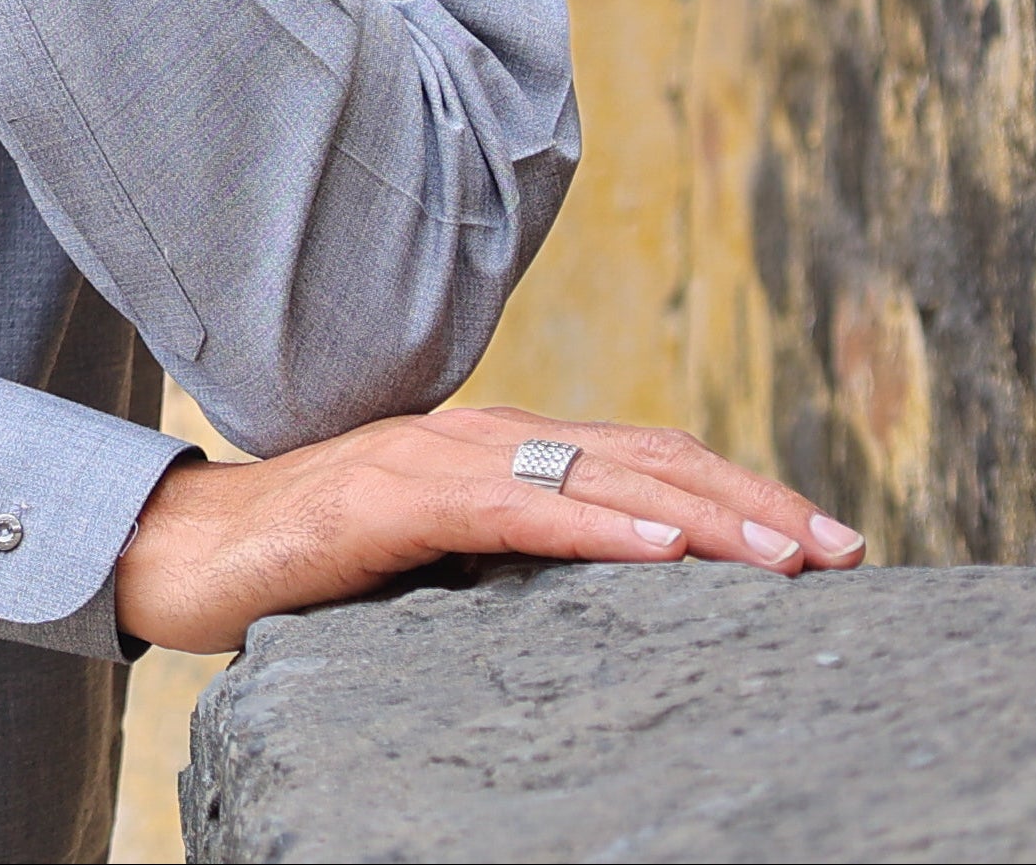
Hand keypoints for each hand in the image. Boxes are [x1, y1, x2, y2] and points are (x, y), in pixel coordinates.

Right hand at [113, 401, 864, 652]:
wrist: (188, 553)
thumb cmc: (311, 570)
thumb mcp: (440, 567)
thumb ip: (515, 561)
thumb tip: (612, 598)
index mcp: (502, 452)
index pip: (647, 461)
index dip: (740, 492)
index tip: (826, 543)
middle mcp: (487, 437)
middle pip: (650, 457)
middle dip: (757, 502)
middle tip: (847, 552)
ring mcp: (443, 457)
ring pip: (605, 477)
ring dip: (710, 513)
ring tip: (790, 554)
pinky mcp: (401, 495)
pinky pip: (524, 511)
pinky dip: (606, 524)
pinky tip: (667, 547)